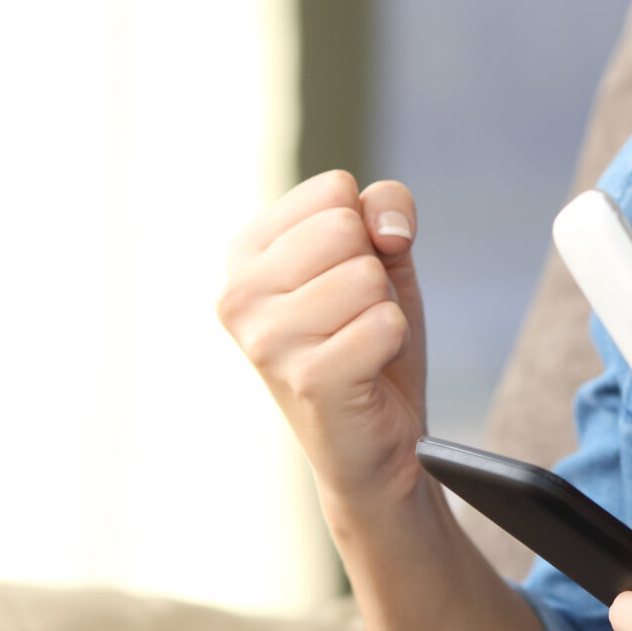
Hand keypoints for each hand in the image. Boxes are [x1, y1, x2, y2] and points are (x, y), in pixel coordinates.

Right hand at [216, 171, 428, 519]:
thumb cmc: (370, 339)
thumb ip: (384, 207)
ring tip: (358, 345)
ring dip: (382, 311)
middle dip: (374, 271)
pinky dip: (393, 344)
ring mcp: (266, 340)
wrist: (379, 441)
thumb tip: (386, 231)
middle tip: (355, 318)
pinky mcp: (307, 379)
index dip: (368, 228)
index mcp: (245, 254)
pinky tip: (366, 372)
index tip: (350, 274)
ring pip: (366, 276)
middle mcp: (238, 295)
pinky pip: (385, 323)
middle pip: (345, 227)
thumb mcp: (382, 254)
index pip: (334, 189)